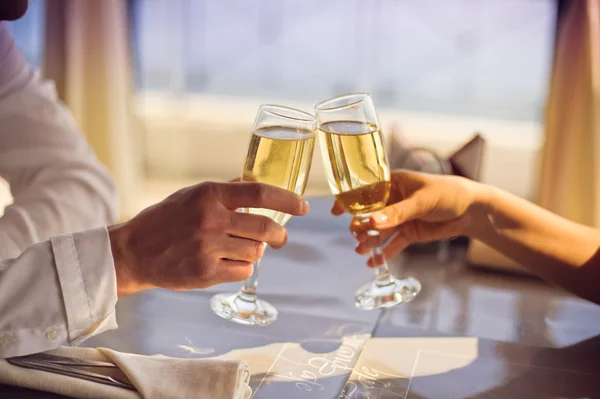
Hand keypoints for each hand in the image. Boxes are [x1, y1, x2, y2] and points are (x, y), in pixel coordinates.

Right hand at [109, 181, 308, 296]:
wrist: (133, 252)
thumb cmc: (165, 220)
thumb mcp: (192, 195)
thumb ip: (225, 191)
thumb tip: (257, 184)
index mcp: (209, 194)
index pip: (260, 193)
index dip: (287, 200)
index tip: (303, 207)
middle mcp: (210, 219)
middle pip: (265, 227)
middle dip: (280, 234)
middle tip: (281, 238)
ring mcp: (208, 248)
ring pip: (256, 251)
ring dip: (256, 251)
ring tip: (240, 248)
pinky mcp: (205, 273)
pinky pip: (243, 271)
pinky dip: (243, 267)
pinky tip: (228, 262)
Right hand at [332, 170, 486, 265]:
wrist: (472, 211)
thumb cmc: (448, 194)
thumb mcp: (422, 201)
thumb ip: (397, 213)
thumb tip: (371, 221)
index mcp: (393, 183)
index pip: (365, 190)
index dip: (348, 200)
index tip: (335, 211)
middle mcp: (393, 200)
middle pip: (369, 214)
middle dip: (360, 225)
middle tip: (357, 236)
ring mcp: (400, 217)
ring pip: (378, 230)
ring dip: (368, 240)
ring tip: (360, 251)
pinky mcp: (409, 232)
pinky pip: (392, 244)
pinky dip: (383, 253)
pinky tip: (372, 262)